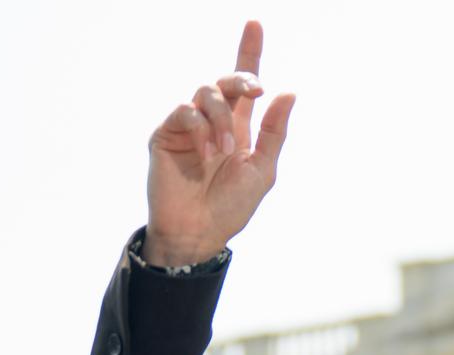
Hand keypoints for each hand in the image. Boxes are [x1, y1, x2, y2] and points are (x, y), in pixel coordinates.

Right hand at [144, 20, 294, 266]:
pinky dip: (201, 129)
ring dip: (222, 119)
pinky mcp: (166, 134)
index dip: (249, 52)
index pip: (244, 84)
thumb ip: (275, 132)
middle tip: (254, 90)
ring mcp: (188, 126)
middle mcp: (213, 121)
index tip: (255, 23)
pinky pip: (183, 112)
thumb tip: (288, 92)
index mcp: (240, 126)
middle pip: (225, 79)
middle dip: (242, 77)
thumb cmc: (232, 206)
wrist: (201, 232)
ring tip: (227, 151)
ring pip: (205, 93)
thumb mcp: (263, 169)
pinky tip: (207, 153)